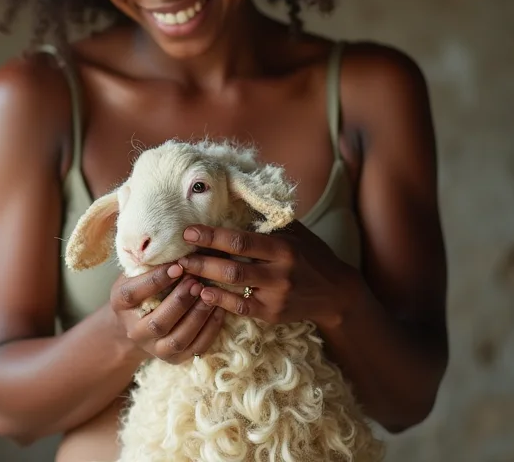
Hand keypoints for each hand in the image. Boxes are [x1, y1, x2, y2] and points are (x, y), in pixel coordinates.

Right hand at [110, 264, 225, 363]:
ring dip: (196, 317)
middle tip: (197, 282)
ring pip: (176, 340)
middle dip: (180, 302)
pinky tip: (218, 310)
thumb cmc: (143, 286)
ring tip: (210, 296)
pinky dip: (209, 331)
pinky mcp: (173, 359)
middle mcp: (134, 331)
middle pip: (157, 322)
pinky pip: (194, 349)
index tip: (178, 266)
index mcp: (120, 303)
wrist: (137, 321)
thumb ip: (152, 260)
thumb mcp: (138, 270)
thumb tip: (180, 239)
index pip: (134, 293)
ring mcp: (154, 348)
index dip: (156, 280)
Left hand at [177, 224, 360, 329]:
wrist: (336, 292)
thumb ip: (266, 221)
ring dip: (205, 279)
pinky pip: (241, 308)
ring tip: (182, 272)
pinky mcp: (273, 314)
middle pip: (233, 266)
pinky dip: (219, 301)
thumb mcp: (294, 232)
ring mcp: (277, 295)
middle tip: (177, 255)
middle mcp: (280, 271)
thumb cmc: (310, 254)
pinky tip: (202, 293)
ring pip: (235, 287)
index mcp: (283, 246)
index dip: (212, 235)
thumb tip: (231, 199)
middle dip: (202, 260)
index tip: (188, 231)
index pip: (241, 240)